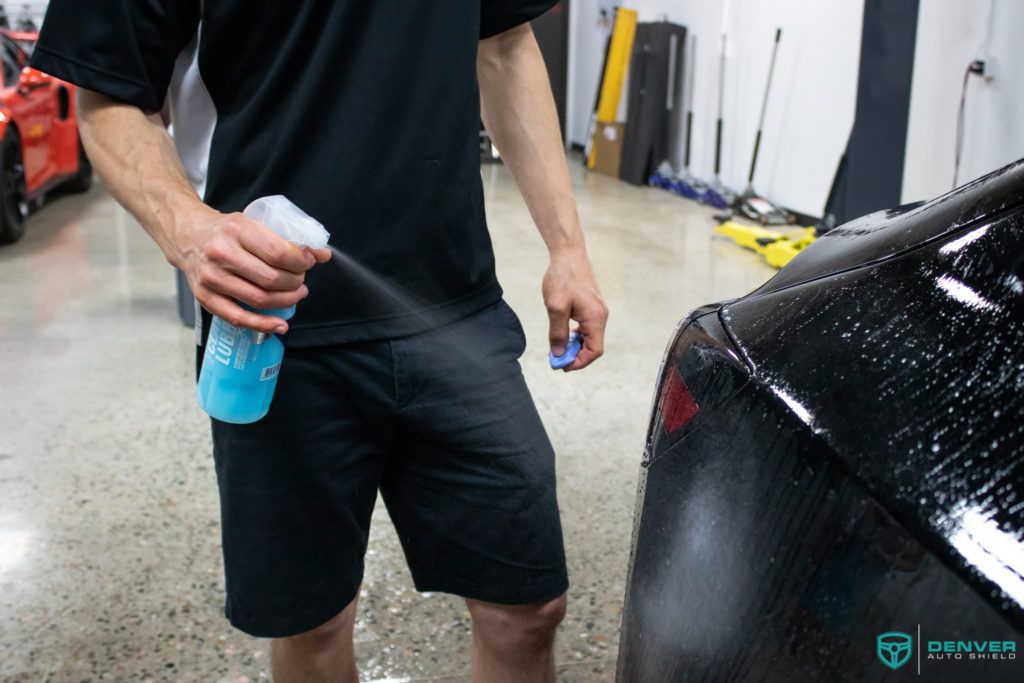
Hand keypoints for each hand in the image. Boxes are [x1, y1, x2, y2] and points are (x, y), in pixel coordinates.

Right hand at [168, 206, 331, 333]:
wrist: (187, 236)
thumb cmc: (226, 231)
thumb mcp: (253, 224)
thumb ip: (285, 239)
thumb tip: (322, 255)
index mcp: (237, 230)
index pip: (278, 253)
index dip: (301, 262)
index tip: (309, 262)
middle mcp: (221, 254)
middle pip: (271, 279)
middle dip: (295, 282)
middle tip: (301, 280)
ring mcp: (212, 278)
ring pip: (259, 299)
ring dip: (286, 301)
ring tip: (296, 295)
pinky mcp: (205, 297)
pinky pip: (237, 318)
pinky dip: (262, 325)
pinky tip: (280, 325)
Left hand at [542, 246, 607, 370]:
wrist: (568, 255)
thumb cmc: (563, 279)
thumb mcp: (556, 308)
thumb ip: (558, 333)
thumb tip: (559, 354)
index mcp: (595, 319)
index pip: (594, 351)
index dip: (579, 362)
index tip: (562, 365)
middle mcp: (600, 316)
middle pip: (593, 347)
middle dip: (575, 355)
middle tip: (555, 358)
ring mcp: (597, 311)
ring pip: (589, 338)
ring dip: (574, 345)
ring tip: (557, 346)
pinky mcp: (591, 306)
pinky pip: (586, 328)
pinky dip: (575, 335)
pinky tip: (563, 333)